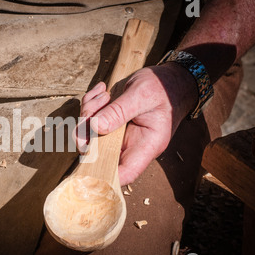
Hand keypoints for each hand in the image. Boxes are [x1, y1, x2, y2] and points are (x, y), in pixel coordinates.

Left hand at [78, 63, 197, 185]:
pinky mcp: (110, 123)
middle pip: (99, 155)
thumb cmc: (164, 88)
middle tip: (91, 110)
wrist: (168, 78)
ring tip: (104, 95)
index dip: (106, 177)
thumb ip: (119, 112)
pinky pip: (90, 120)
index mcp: (146, 145)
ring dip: (88, 114)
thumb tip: (94, 127)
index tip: (89, 167)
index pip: (126, 173)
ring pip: (90, 135)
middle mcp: (130, 145)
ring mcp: (118, 135)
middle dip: (86, 134)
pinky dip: (90, 104)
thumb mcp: (142, 96)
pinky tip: (102, 90)